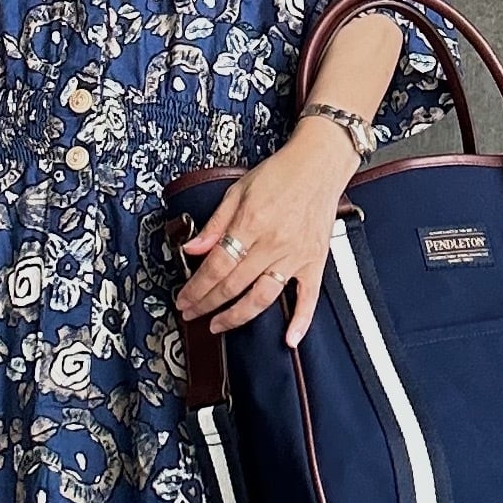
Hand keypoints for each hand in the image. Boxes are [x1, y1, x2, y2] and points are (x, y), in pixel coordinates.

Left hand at [176, 122, 358, 345]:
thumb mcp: (238, 190)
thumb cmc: (280, 173)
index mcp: (250, 224)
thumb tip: (192, 249)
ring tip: (218, 325)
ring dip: (237, 316)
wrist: (319, 164)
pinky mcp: (315, 262)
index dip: (195, 288)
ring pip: (263, 297)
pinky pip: (308, 297)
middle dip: (207, 304)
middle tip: (191, 314)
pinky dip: (301, 320)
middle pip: (233, 285)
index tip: (183, 299)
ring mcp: (295, 256)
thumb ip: (215, 223)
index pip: (215, 267)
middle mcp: (272, 244)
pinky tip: (289, 339)